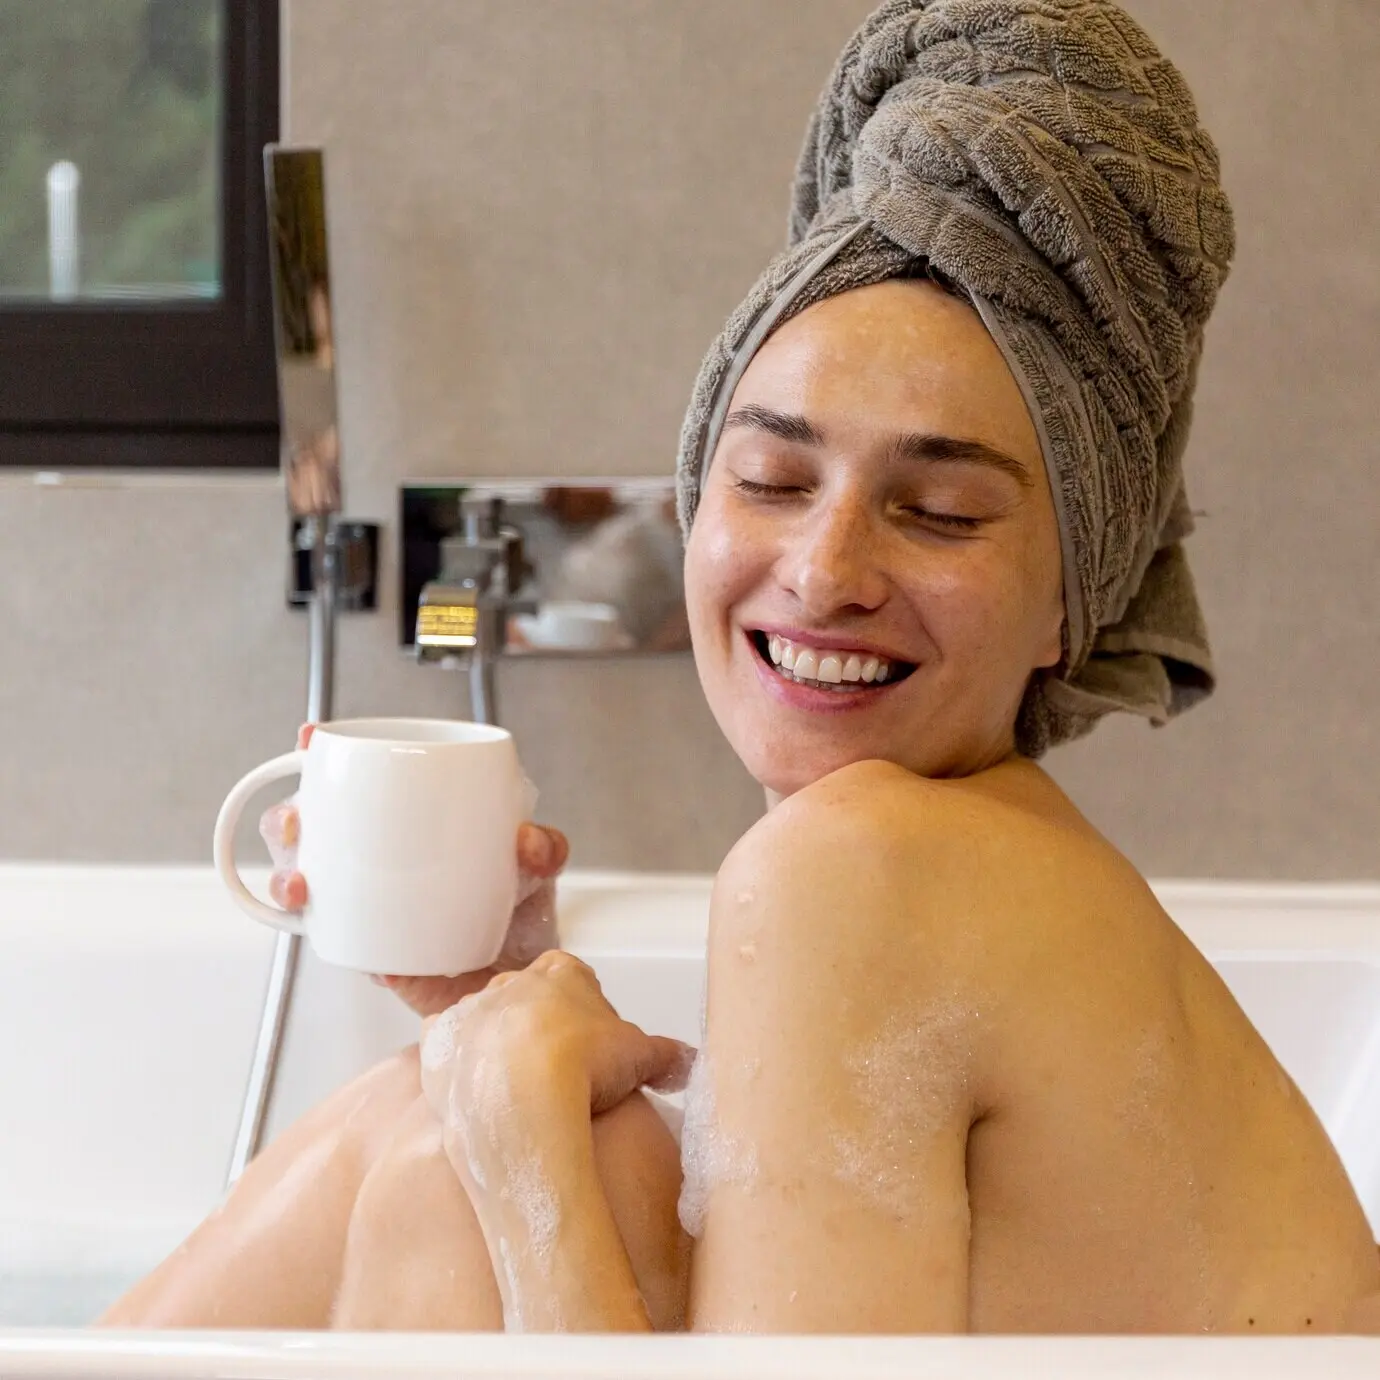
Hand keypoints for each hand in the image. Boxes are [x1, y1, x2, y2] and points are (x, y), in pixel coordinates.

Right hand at [258, 723, 569, 1015]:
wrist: (518, 979)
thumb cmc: (517, 909)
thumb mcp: (537, 867)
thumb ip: (543, 848)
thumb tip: (525, 839)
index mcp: (405, 815)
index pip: (351, 774)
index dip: (319, 753)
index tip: (309, 740)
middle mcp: (371, 853)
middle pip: (306, 824)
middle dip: (285, 818)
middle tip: (297, 822)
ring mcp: (360, 901)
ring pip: (300, 880)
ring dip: (286, 877)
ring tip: (302, 884)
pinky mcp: (365, 949)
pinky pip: (329, 941)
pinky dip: (331, 941)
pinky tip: (361, 946)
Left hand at [419, 953, 693, 1159]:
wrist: (520, 1103)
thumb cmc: (586, 1070)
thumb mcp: (641, 1059)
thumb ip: (666, 1054)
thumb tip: (689, 1062)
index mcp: (561, 971)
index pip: (576, 984)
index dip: (589, 1021)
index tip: (596, 1055)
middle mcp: (510, 980)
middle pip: (530, 1002)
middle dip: (543, 1032)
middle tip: (561, 1078)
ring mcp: (470, 1009)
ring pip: (489, 1026)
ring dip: (501, 1051)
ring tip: (520, 1097)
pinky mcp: (437, 1043)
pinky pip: (449, 1051)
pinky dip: (462, 1069)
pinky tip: (480, 1097)